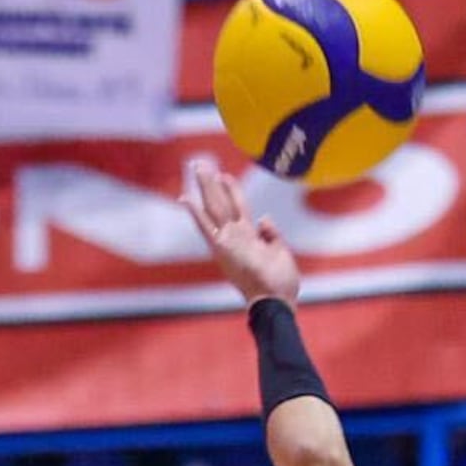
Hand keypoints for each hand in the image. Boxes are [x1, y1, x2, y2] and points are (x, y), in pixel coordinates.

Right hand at [181, 157, 302, 302]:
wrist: (274, 301)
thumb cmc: (280, 284)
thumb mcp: (281, 253)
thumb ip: (272, 234)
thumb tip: (264, 217)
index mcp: (250, 238)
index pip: (237, 208)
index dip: (231, 190)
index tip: (224, 174)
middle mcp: (235, 238)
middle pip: (221, 203)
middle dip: (211, 183)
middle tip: (200, 164)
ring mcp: (228, 242)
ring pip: (214, 207)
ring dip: (204, 187)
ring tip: (196, 167)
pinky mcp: (221, 249)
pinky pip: (205, 227)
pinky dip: (195, 213)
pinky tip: (184, 198)